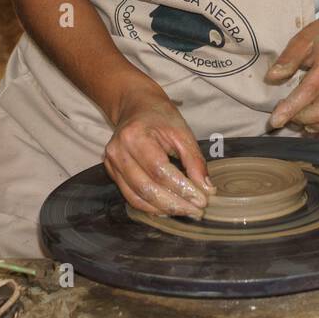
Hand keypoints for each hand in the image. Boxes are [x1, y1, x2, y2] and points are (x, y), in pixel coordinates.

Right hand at [103, 86, 214, 218]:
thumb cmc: (160, 116)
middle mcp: (118, 151)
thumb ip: (194, 160)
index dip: (182, 189)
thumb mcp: (182, 132)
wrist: (135, 106)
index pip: (160, 170)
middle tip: (197, 211)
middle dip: (175, 204)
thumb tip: (206, 189)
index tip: (202, 200)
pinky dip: (151, 207)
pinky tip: (168, 208)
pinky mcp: (112, 172)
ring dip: (164, 209)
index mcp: (135, 135)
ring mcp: (112, 163)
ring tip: (186, 211)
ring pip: (137, 197)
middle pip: (147, 188)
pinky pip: (131, 197)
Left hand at [264, 7, 318, 132]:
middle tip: (282, 114)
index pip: (309, 91)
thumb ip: (288, 58)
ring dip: (310, 126)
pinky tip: (307, 121)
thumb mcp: (302, 39)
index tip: (275, 119)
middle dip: (298, 119)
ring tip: (294, 118)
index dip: (291, 108)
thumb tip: (272, 78)